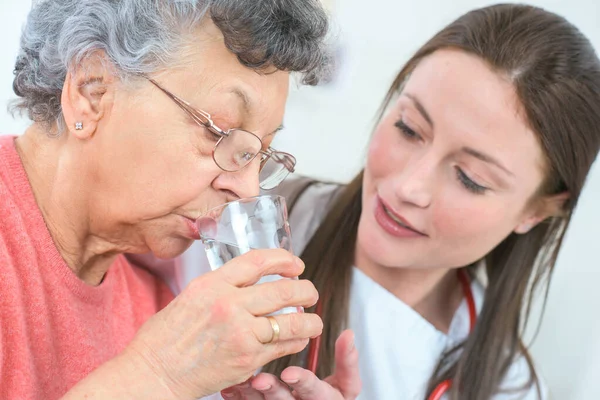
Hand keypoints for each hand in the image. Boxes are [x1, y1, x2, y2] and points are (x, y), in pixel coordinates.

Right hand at [125, 249, 322, 399]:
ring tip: (314, 320)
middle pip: (283, 289)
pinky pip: (284, 345)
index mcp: (211, 284)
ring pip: (293, 320)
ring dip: (310, 319)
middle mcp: (228, 304)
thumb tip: (250, 282)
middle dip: (305, 289)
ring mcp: (240, 332)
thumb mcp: (189, 297)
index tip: (295, 263)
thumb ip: (221, 287)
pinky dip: (296, 341)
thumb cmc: (164, 339)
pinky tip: (298, 338)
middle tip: (311, 292)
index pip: (258, 261)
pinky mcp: (248, 358)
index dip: (284, 259)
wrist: (152, 374)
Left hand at [221, 330, 360, 399]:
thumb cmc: (329, 396)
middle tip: (259, 379)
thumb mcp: (346, 383)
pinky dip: (239, 397)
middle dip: (273, 391)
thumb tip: (349, 333)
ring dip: (252, 394)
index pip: (318, 393)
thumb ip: (347, 361)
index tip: (288, 372)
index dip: (303, 382)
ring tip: (241, 380)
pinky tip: (230, 387)